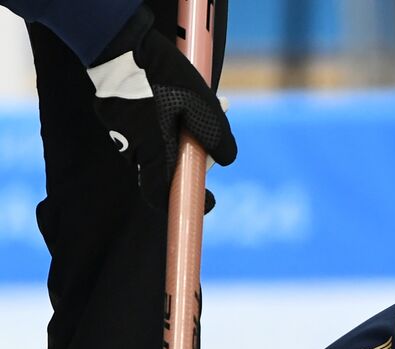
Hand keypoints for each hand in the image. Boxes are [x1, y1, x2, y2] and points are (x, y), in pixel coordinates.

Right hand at [85, 5, 236, 208]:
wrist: (120, 45)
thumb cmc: (163, 78)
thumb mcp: (203, 108)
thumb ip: (217, 138)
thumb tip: (225, 159)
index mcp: (153, 153)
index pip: (162, 196)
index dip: (186, 203)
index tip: (207, 200)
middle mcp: (133, 149)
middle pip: (166, 169)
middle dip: (194, 158)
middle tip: (210, 140)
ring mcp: (120, 132)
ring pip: (156, 146)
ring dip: (181, 136)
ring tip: (205, 107)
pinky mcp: (114, 115)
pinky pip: (143, 128)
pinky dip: (164, 122)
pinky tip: (177, 99)